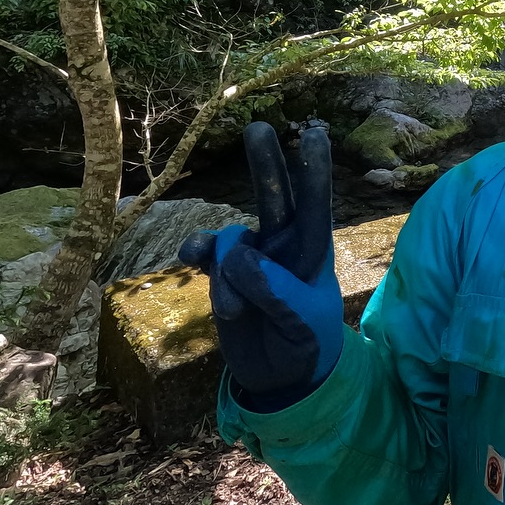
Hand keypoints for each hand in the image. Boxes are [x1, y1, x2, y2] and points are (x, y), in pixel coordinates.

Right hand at [179, 122, 342, 406]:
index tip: (314, 133)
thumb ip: (277, 290)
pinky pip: (205, 253)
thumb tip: (239, 255)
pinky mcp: (222, 275)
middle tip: (258, 127)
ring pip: (231, 239)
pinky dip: (197, 253)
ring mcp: (250, 258)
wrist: (280, 377)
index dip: (315, 171)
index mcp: (313, 252)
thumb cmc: (306, 344)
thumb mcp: (303, 324)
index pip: (316, 207)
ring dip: (226, 273)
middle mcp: (282, 245)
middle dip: (266, 163)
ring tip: (234, 310)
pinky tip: (188, 257)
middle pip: (273, 197)